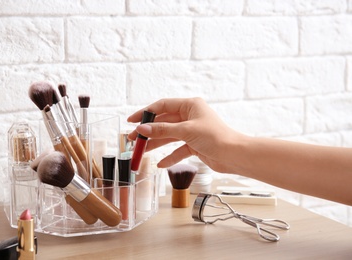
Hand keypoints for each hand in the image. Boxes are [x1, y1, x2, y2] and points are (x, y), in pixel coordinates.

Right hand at [127, 97, 244, 171]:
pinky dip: (170, 156)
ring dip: (155, 144)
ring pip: (169, 136)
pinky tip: (160, 164)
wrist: (234, 155)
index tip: (132, 120)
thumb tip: (142, 128)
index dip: (146, 113)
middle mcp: (190, 116)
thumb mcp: (186, 131)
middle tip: (133, 139)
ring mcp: (192, 131)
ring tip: (141, 152)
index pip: (162, 106)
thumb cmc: (215, 137)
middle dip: (148, 131)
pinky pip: (178, 149)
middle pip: (164, 122)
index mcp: (190, 105)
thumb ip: (163, 130)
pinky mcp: (194, 144)